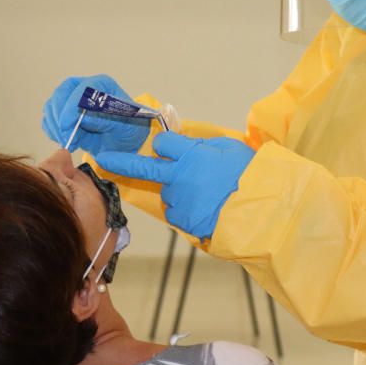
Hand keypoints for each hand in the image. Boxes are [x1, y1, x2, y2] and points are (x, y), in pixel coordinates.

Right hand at [41, 75, 150, 153]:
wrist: (124, 142)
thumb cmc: (128, 129)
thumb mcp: (123, 126)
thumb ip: (105, 120)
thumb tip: (83, 118)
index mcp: (102, 84)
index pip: (82, 89)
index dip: (71, 106)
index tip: (66, 125)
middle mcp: (84, 88)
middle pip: (61, 94)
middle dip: (59, 117)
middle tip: (65, 137)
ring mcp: (71, 100)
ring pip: (52, 107)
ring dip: (55, 126)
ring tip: (69, 143)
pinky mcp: (63, 115)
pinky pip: (50, 120)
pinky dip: (53, 132)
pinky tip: (66, 142)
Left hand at [95, 131, 254, 238]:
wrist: (262, 210)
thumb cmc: (250, 175)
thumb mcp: (230, 149)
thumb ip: (205, 146)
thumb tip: (191, 146)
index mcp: (192, 155)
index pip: (163, 143)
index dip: (165, 146)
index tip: (166, 148)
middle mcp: (179, 177)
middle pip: (146, 168)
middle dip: (121, 163)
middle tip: (103, 161)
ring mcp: (180, 201)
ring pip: (169, 194)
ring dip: (180, 193)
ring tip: (208, 196)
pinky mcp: (185, 221)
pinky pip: (178, 213)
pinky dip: (187, 211)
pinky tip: (206, 209)